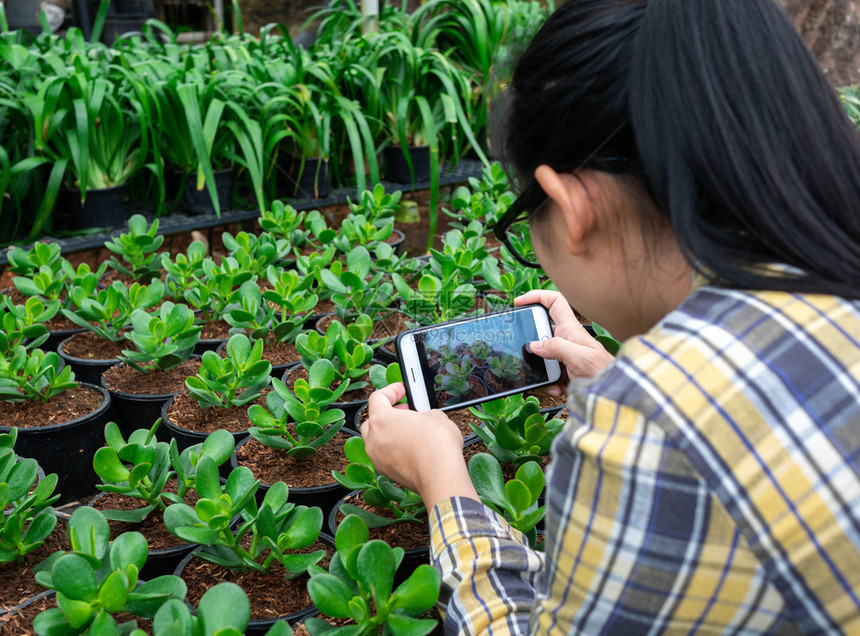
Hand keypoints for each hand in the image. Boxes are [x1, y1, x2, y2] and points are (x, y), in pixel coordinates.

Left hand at [364, 383, 477, 509]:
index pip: (377, 398)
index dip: (391, 390)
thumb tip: (423, 418)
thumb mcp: (435, 416)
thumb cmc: (437, 446)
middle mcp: (374, 439)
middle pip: (372, 420)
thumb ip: (423, 412)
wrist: (441, 476)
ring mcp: (378, 458)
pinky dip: (393, 449)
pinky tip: (411, 448)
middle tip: (405, 409)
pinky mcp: (386, 472)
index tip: (402, 389)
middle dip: (388, 412)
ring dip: (389, 432)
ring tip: (409, 430)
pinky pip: (384, 455)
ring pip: (376, 439)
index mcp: (381, 419)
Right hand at [515, 290, 615, 393]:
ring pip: (539, 357)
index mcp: (571, 330)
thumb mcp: (581, 357)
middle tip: (526, 353)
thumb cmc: (604, 373)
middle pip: (539, 332)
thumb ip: (557, 347)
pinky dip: (548, 383)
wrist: (611, 395)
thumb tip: (533, 345)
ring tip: (550, 379)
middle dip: (531, 343)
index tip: (519, 302)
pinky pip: (545, 375)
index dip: (537, 296)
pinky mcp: (561, 372)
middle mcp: (565, 340)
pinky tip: (558, 388)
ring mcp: (562, 356)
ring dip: (540, 369)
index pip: (554, 302)